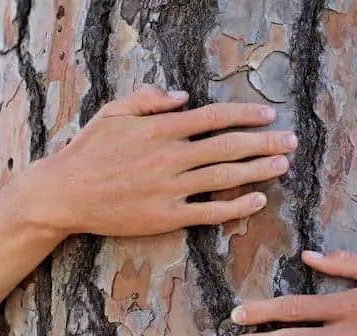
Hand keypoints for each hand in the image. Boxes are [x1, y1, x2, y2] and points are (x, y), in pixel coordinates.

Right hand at [19, 85, 297, 236]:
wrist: (64, 194)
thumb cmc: (87, 151)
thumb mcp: (112, 112)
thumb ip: (148, 99)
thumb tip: (184, 97)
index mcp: (160, 128)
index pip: (214, 117)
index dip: (246, 116)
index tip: (268, 116)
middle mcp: (171, 156)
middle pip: (229, 146)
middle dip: (265, 142)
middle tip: (291, 141)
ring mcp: (170, 188)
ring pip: (226, 176)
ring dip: (259, 170)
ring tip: (283, 165)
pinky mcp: (166, 217)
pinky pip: (210, 211)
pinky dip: (237, 206)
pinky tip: (257, 200)